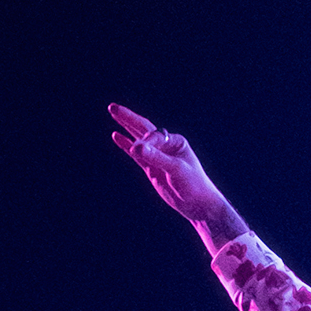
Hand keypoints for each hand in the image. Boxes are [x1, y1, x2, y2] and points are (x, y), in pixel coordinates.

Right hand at [109, 104, 238, 234]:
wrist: (198, 204)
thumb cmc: (194, 184)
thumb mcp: (176, 169)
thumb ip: (157, 158)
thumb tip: (136, 147)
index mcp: (176, 141)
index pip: (154, 136)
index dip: (144, 142)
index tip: (137, 151)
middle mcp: (166, 145)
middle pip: (144, 128)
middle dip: (128, 117)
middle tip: (112, 107)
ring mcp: (158, 156)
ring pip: (138, 138)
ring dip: (126, 126)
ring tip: (113, 112)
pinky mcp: (152, 168)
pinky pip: (136, 154)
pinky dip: (126, 144)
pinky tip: (116, 135)